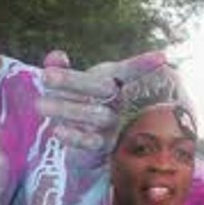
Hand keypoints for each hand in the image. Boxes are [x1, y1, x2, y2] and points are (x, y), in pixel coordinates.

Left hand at [38, 50, 167, 151]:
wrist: (79, 148)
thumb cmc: (76, 106)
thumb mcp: (65, 86)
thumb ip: (58, 68)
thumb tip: (55, 57)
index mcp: (112, 82)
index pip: (129, 71)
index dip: (143, 64)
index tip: (163, 57)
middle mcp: (117, 103)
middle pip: (103, 89)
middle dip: (73, 81)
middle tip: (45, 76)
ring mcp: (112, 126)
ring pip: (96, 115)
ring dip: (66, 109)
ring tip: (40, 105)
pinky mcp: (103, 148)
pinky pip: (92, 142)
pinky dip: (74, 136)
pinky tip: (57, 131)